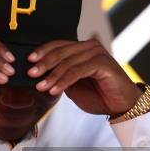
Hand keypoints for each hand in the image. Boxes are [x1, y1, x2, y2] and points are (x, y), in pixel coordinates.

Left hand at [27, 39, 142, 115]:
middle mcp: (89, 47)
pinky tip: (54, 90)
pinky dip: (64, 81)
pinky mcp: (103, 63)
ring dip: (52, 75)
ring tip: (40, 87)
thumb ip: (59, 77)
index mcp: (81, 49)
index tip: (28, 61)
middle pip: (61, 52)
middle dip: (44, 64)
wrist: (121, 105)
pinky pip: (78, 71)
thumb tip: (37, 76)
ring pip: (68, 62)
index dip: (42, 51)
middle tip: (30, 74)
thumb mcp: (73, 86)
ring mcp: (97, 53)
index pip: (58, 45)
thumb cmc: (98, 95)